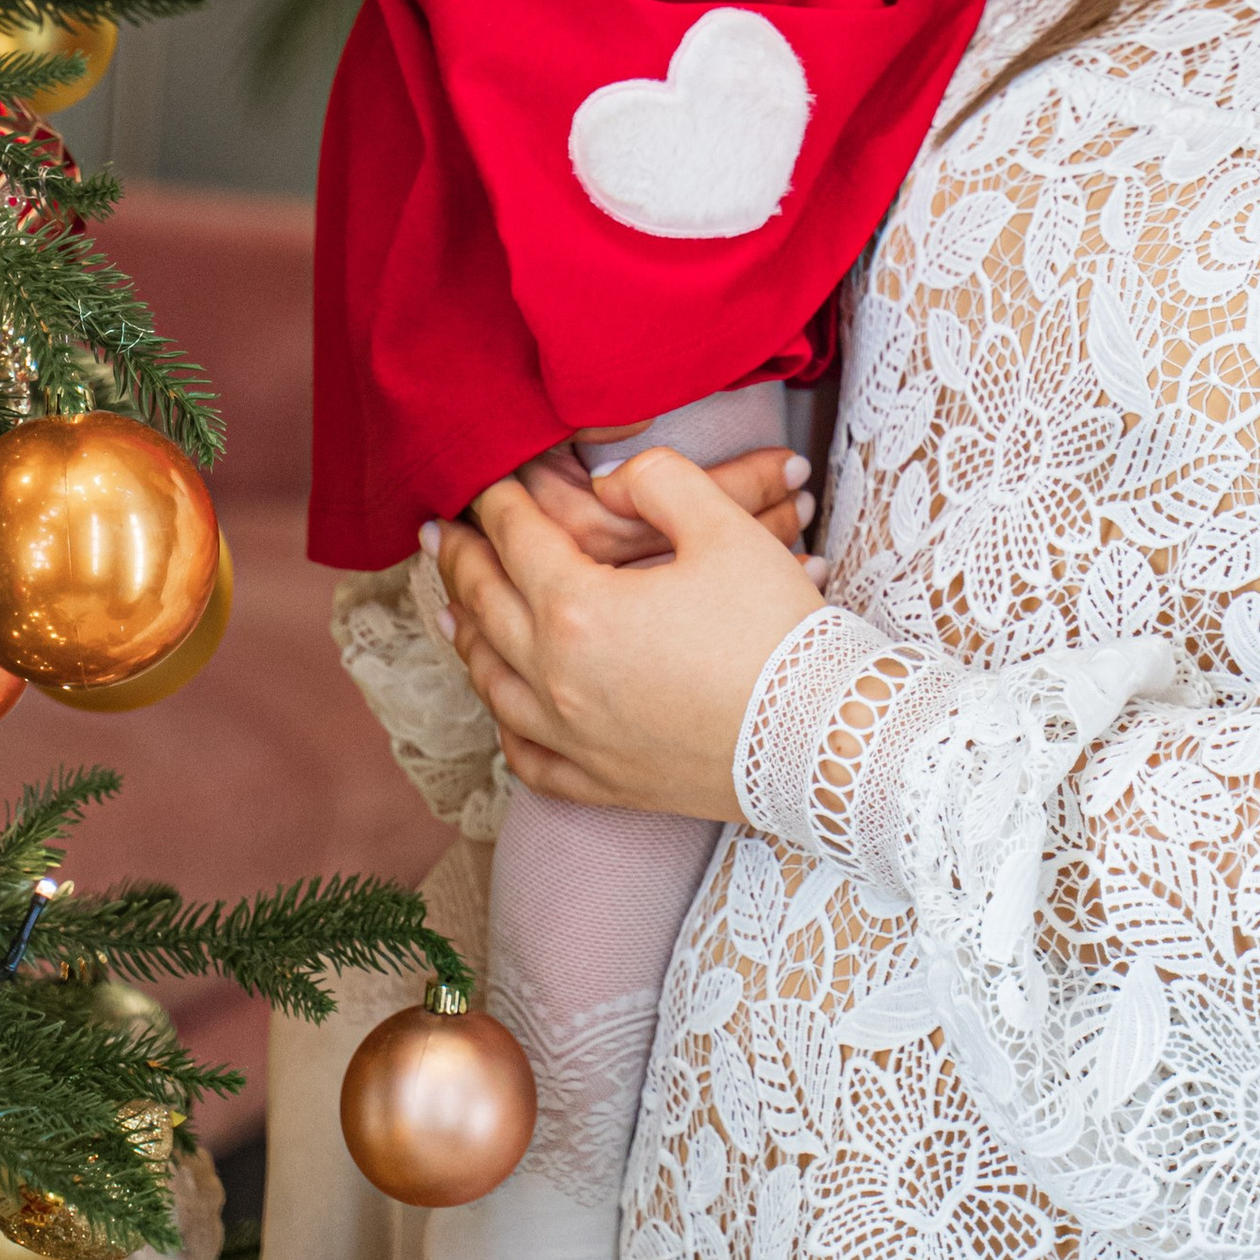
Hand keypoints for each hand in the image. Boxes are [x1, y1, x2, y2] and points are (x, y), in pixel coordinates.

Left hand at [434, 448, 823, 819]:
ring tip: (451, 609)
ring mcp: (572, 739)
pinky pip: (525, 756)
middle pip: (485, 607)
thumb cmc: (774, 630)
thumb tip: (607, 481)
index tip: (480, 478)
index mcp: (578, 608)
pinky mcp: (599, 782)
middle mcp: (556, 679)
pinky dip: (502, 723)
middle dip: (460, 561)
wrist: (821, 739)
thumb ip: (656, 479)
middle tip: (437, 533)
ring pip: (490, 683)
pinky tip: (502, 705)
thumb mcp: (724, 526)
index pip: (516, 539)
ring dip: (464, 637)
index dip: (495, 500)